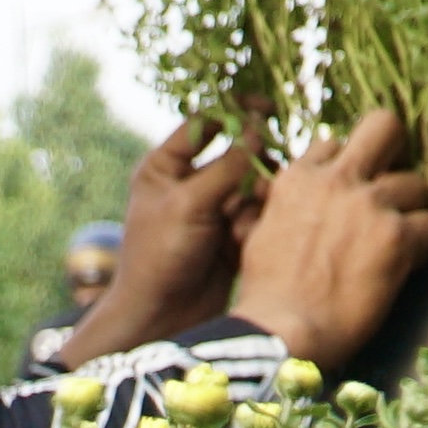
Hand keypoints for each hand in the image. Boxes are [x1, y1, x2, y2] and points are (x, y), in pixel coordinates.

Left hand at [68, 117, 259, 358]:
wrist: (162, 318)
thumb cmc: (160, 257)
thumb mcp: (188, 204)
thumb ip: (226, 166)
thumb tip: (257, 131)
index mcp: (165, 166)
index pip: (204, 123)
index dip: (236, 112)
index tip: (268, 109)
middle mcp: (189, 182)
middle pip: (237, 153)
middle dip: (252, 166)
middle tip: (258, 183)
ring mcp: (212, 209)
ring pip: (253, 185)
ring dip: (255, 200)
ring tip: (241, 225)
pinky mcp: (232, 234)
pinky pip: (258, 214)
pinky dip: (255, 225)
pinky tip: (241, 243)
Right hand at [227, 106, 427, 367]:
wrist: (281, 332)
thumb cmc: (266, 297)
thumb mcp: (259, 235)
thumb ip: (282, 206)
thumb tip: (286, 199)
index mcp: (298, 179)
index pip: (333, 144)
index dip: (347, 169)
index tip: (351, 192)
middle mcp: (335, 181)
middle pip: (385, 127)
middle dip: (396, 150)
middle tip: (395, 185)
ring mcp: (369, 205)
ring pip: (418, 182)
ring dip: (414, 209)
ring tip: (404, 236)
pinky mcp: (396, 238)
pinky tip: (417, 259)